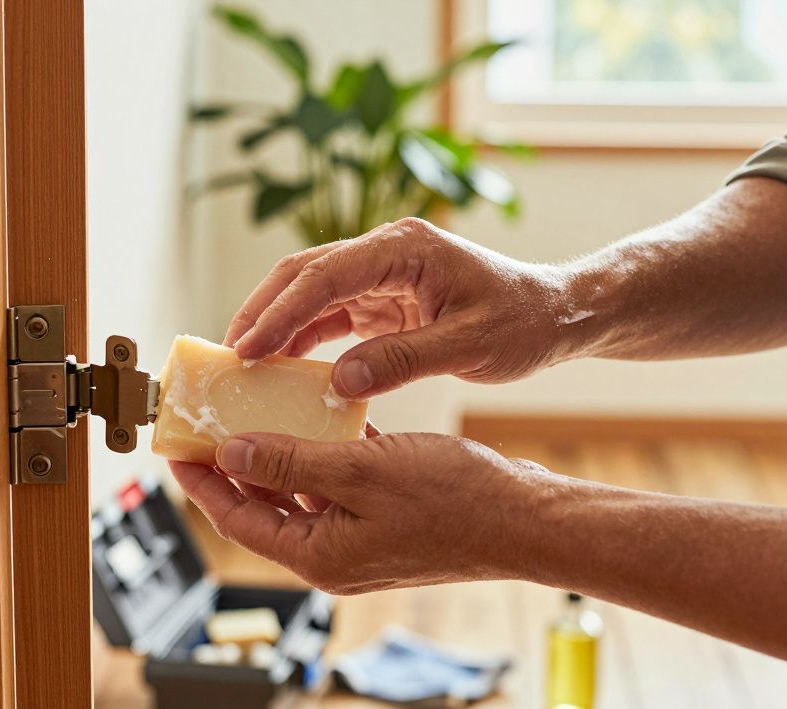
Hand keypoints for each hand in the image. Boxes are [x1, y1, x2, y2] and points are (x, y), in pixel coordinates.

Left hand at [168, 429, 551, 594]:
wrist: (525, 519)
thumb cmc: (455, 501)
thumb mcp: (360, 472)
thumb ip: (290, 464)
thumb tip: (230, 455)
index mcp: (318, 556)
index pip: (236, 519)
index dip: (201, 483)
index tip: (176, 449)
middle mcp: (332, 555)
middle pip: (261, 509)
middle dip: (233, 467)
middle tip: (209, 425)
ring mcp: (358, 541)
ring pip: (298, 496)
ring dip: (278, 456)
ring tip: (256, 412)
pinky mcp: (382, 523)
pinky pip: (336, 489)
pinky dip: (322, 457)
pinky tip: (320, 418)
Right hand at [224, 217, 576, 398]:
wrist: (557, 313)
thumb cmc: (524, 323)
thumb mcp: (471, 347)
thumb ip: (404, 361)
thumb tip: (339, 383)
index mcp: (406, 249)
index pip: (326, 274)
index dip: (282, 311)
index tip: (248, 347)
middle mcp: (386, 252)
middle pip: (305, 273)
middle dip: (262, 311)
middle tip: (229, 355)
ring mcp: (381, 273)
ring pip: (310, 292)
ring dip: (276, 324)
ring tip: (242, 363)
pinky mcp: (382, 298)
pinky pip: (330, 314)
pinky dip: (302, 337)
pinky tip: (280, 366)